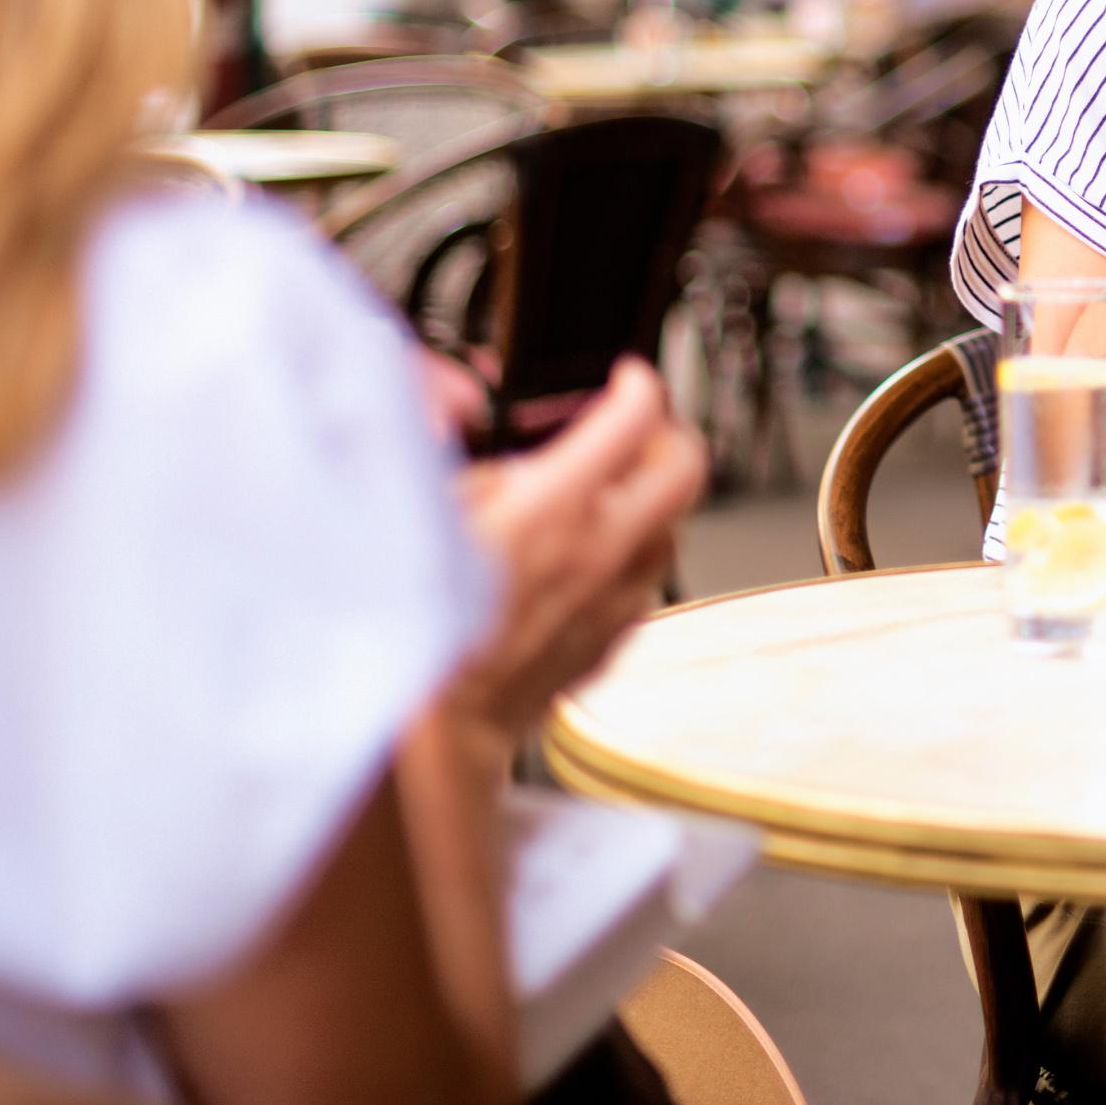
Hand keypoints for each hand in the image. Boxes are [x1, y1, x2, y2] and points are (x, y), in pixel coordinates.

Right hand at [441, 358, 705, 748]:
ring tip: (604, 497)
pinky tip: (586, 557)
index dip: (639, 385)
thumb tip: (529, 461)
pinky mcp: (616, 635)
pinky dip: (629, 554)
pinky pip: (645, 579)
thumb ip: (497, 474)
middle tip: (638, 430)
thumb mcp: (437, 516)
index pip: (636, 419)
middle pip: (685, 466)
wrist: (436, 724)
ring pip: (673, 524)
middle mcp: (601, 549)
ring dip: (649, 500)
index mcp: (557, 507)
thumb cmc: (420, 620)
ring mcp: (617, 596)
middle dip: (666, 435)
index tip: (629, 380)